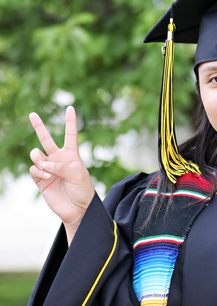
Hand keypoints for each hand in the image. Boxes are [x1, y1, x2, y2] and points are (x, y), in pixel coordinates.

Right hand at [29, 106, 93, 241]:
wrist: (77, 209)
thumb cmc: (83, 190)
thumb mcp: (78, 176)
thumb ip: (62, 167)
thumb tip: (45, 163)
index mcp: (72, 155)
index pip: (71, 135)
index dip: (70, 121)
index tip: (70, 107)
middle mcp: (58, 159)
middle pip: (47, 139)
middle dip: (39, 126)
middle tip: (32, 114)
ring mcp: (48, 169)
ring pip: (36, 155)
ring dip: (39, 158)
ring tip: (46, 167)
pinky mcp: (40, 179)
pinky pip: (34, 169)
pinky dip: (38, 171)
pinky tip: (45, 176)